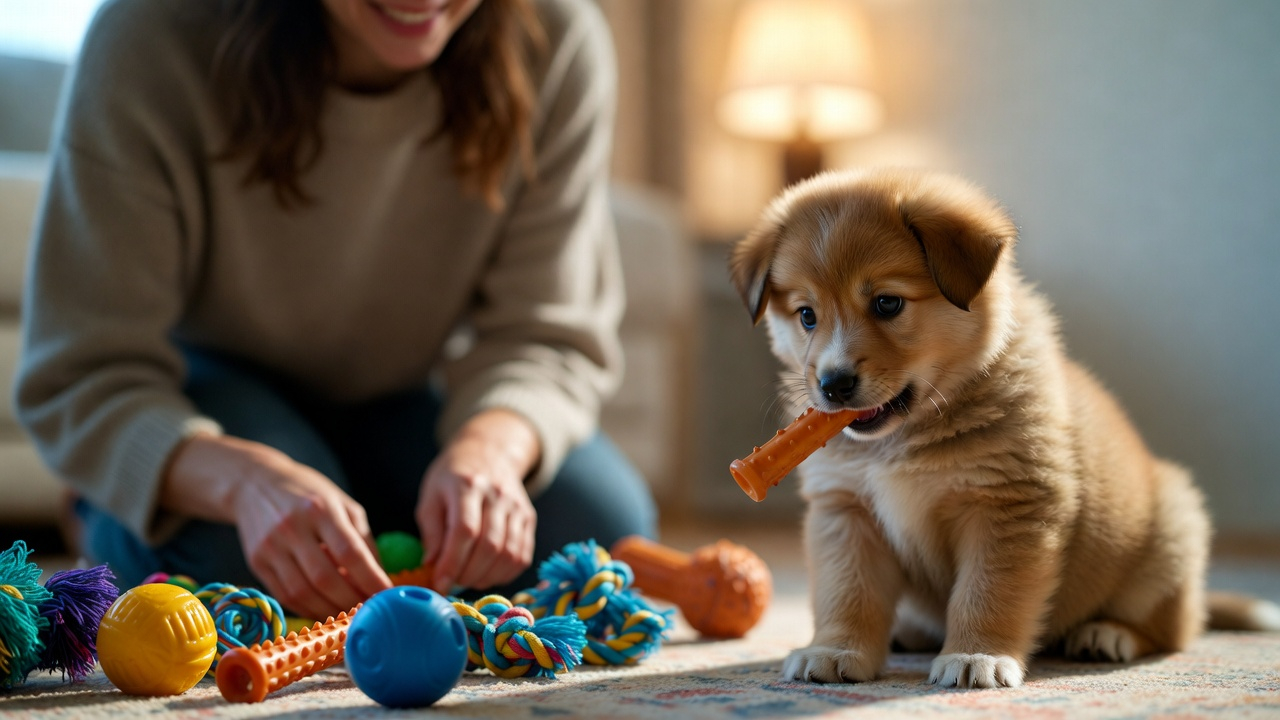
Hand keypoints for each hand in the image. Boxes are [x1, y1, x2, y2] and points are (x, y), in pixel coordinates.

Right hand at [162, 434, 391, 619]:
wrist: (253, 484)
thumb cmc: (307, 493)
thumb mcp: (341, 503)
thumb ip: (362, 537)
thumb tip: (380, 575)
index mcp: (320, 509)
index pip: (349, 552)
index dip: (370, 578)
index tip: (388, 595)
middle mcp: (292, 528)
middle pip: (325, 578)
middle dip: (351, 600)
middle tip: (370, 611)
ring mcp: (270, 547)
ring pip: (302, 592)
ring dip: (330, 610)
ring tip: (350, 613)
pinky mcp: (256, 562)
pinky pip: (284, 595)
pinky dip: (308, 608)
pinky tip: (325, 609)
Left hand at [416, 409, 538, 592]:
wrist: (489, 453)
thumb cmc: (452, 477)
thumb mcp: (431, 496)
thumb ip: (431, 531)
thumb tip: (432, 566)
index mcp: (468, 485)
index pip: (465, 530)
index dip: (452, 562)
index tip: (439, 583)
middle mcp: (498, 495)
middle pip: (489, 545)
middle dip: (468, 574)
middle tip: (451, 583)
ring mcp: (517, 507)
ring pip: (509, 554)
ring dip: (486, 577)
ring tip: (467, 579)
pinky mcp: (528, 518)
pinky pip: (522, 556)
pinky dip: (504, 573)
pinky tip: (487, 574)